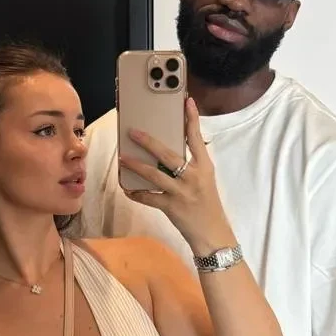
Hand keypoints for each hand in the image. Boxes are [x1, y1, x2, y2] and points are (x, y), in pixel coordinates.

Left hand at [120, 97, 233, 253]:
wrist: (213, 234)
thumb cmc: (207, 205)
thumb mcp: (205, 180)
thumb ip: (191, 166)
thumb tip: (167, 153)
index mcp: (204, 167)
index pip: (197, 139)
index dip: (192, 119)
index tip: (187, 102)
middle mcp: (193, 177)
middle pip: (168, 155)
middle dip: (148, 142)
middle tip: (133, 132)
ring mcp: (181, 192)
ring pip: (154, 175)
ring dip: (136, 165)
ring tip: (123, 158)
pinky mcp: (171, 207)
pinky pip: (148, 198)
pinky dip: (136, 193)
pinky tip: (127, 187)